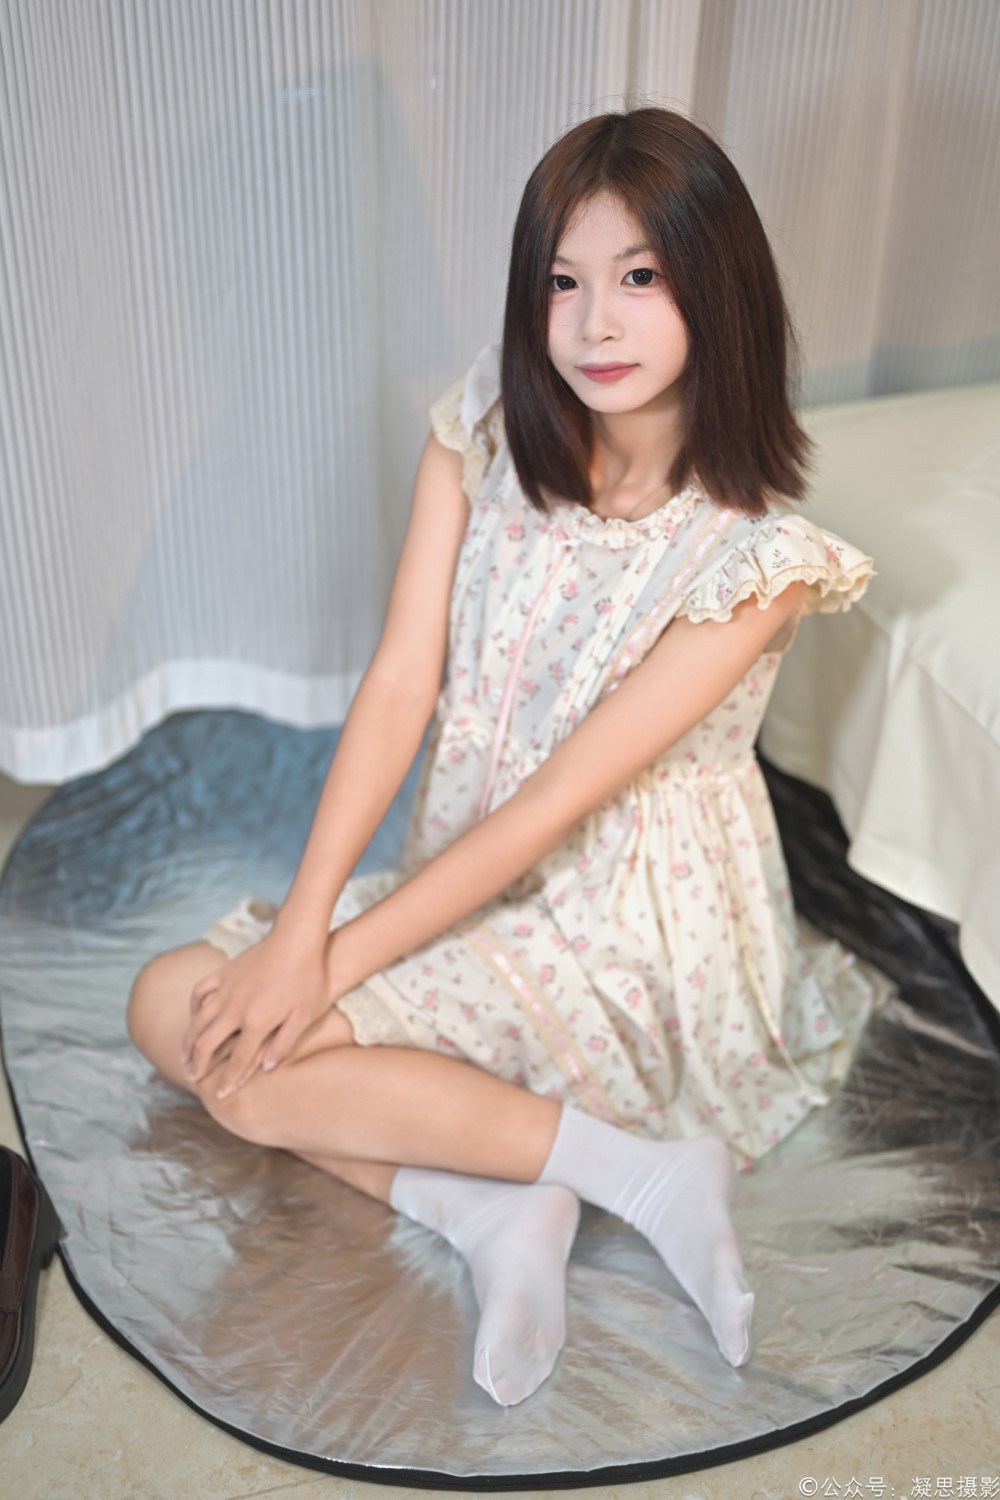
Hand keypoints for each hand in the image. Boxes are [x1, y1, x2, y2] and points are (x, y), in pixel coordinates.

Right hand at [181, 928, 334, 1099]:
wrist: (297, 938)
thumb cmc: (308, 977)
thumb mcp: (305, 1015)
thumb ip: (284, 1043)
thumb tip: (267, 1068)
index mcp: (257, 1022)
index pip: (238, 1060)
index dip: (229, 1081)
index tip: (220, 1096)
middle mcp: (235, 1008)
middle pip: (207, 1044)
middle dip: (198, 1064)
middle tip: (193, 1077)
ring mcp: (227, 988)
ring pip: (198, 1021)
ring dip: (188, 1041)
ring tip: (184, 1057)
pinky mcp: (224, 971)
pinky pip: (200, 992)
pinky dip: (193, 1008)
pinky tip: (194, 1017)